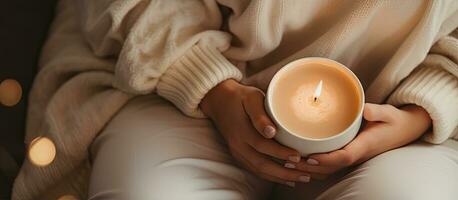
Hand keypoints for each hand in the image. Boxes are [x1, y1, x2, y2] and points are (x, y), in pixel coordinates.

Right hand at [201, 79, 309, 186]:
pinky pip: (255, 170)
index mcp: (241, 131)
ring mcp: (237, 152)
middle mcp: (238, 145)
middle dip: (284, 172)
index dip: (281, 153)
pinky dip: (270, 176)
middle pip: (262, 164)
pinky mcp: (239, 155)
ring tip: (300, 179)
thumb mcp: (251, 98)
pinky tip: (285, 178)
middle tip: (305, 175)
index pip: (263, 146)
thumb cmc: (240, 97)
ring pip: (259, 170)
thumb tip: (271, 132)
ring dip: (280, 177)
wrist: (219, 100)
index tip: (298, 156)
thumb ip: (260, 115)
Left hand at [289, 103, 431, 178]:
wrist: (405, 129)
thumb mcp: (390, 113)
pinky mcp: (349, 154)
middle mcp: (357, 154)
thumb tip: (366, 110)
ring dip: (309, 168)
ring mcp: (353, 157)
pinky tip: (300, 161)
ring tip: (288, 161)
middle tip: (288, 159)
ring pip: (328, 169)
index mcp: (365, 145)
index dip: (326, 159)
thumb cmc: (394, 120)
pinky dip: (315, 166)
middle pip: (330, 167)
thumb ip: (378, 111)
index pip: (344, 157)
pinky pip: (330, 165)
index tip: (310, 157)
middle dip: (309, 166)